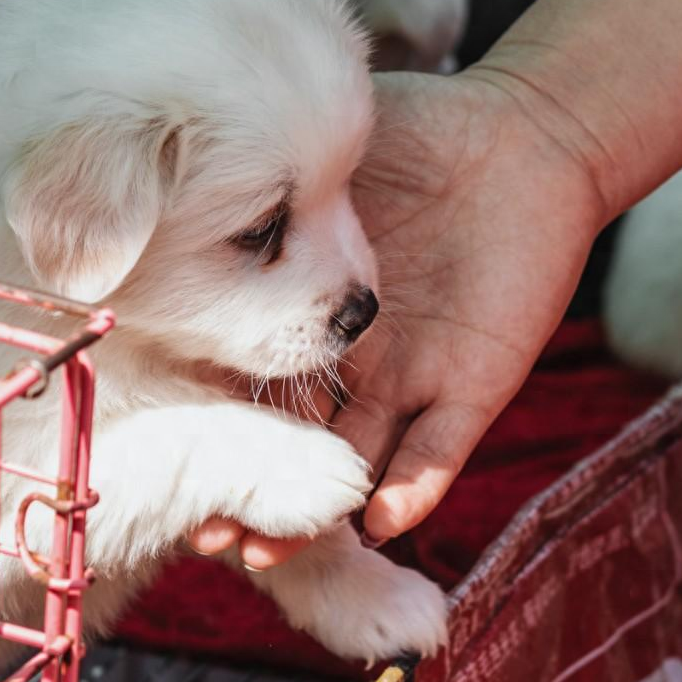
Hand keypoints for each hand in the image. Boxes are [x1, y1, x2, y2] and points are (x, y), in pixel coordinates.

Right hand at [190, 0, 681, 570]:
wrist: (529, 132)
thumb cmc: (416, 129)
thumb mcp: (316, 147)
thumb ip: (259, 174)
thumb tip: (172, 185)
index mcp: (296, 308)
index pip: (237, 381)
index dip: (201, 421)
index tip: (152, 453)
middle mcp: (344, 361)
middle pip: (286, 445)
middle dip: (245, 494)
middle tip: (198, 531)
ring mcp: (407, 381)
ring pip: (352, 465)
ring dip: (314, 516)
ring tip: (266, 552)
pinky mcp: (474, 388)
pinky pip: (440, 450)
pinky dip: (413, 486)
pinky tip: (384, 522)